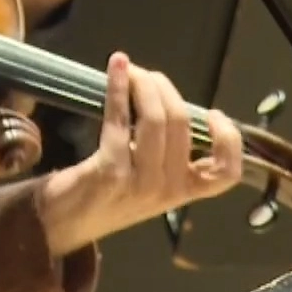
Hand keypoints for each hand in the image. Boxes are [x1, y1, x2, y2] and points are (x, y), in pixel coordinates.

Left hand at [42, 52, 241, 255]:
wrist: (63, 223)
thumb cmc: (105, 196)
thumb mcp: (147, 183)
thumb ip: (165, 156)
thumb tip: (169, 104)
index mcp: (184, 193)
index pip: (226, 173)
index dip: (228, 139)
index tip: (212, 113)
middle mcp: (169, 191)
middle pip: (182, 126)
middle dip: (166, 90)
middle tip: (148, 75)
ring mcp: (141, 183)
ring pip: (155, 120)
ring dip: (143, 85)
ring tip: (131, 69)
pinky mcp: (110, 171)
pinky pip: (120, 120)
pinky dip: (119, 87)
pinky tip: (116, 68)